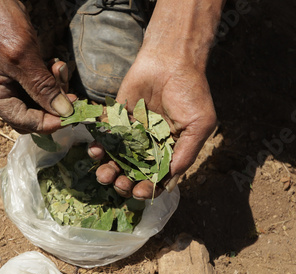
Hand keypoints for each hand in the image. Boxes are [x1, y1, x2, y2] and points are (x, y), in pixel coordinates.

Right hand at [0, 0, 72, 133]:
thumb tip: (64, 112)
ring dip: (50, 91)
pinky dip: (44, 81)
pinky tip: (54, 66)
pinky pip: (29, 87)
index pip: (20, 120)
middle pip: (26, 115)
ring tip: (60, 69)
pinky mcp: (6, 74)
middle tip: (71, 96)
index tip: (70, 118)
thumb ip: (43, 87)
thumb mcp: (24, 55)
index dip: (46, 122)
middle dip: (50, 106)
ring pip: (31, 101)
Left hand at [93, 59, 216, 199]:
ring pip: (117, 158)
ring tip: (104, 175)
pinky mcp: (117, 118)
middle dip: (125, 182)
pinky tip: (96, 152)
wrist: (171, 58)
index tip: (139, 193)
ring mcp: (132, 132)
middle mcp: (150, 144)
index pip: (157, 176)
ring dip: (109, 170)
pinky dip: (99, 146)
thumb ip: (186, 153)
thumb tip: (171, 181)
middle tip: (120, 185)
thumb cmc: (191, 91)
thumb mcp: (199, 125)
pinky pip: (105, 136)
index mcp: (170, 149)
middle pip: (134, 172)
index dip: (148, 188)